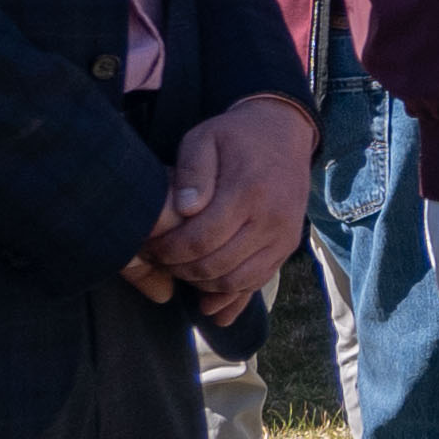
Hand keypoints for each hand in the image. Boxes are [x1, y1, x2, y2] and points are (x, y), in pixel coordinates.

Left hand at [139, 92, 312, 310]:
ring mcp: (283, 236)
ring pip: (237, 280)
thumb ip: (193, 172)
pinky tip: (209, 303)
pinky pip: (259, 282)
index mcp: (248, 192)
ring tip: (181, 271)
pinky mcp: (287, 247)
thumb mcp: (205, 138)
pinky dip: (232, 296)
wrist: (285, 134)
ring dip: (203, 285)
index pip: (201, 239)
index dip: (170, 251)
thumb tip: (185, 210)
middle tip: (160, 261)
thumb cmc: (236, 136)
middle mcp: (270, 220)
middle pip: (217, 265)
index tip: (151, 248)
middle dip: (181, 270)